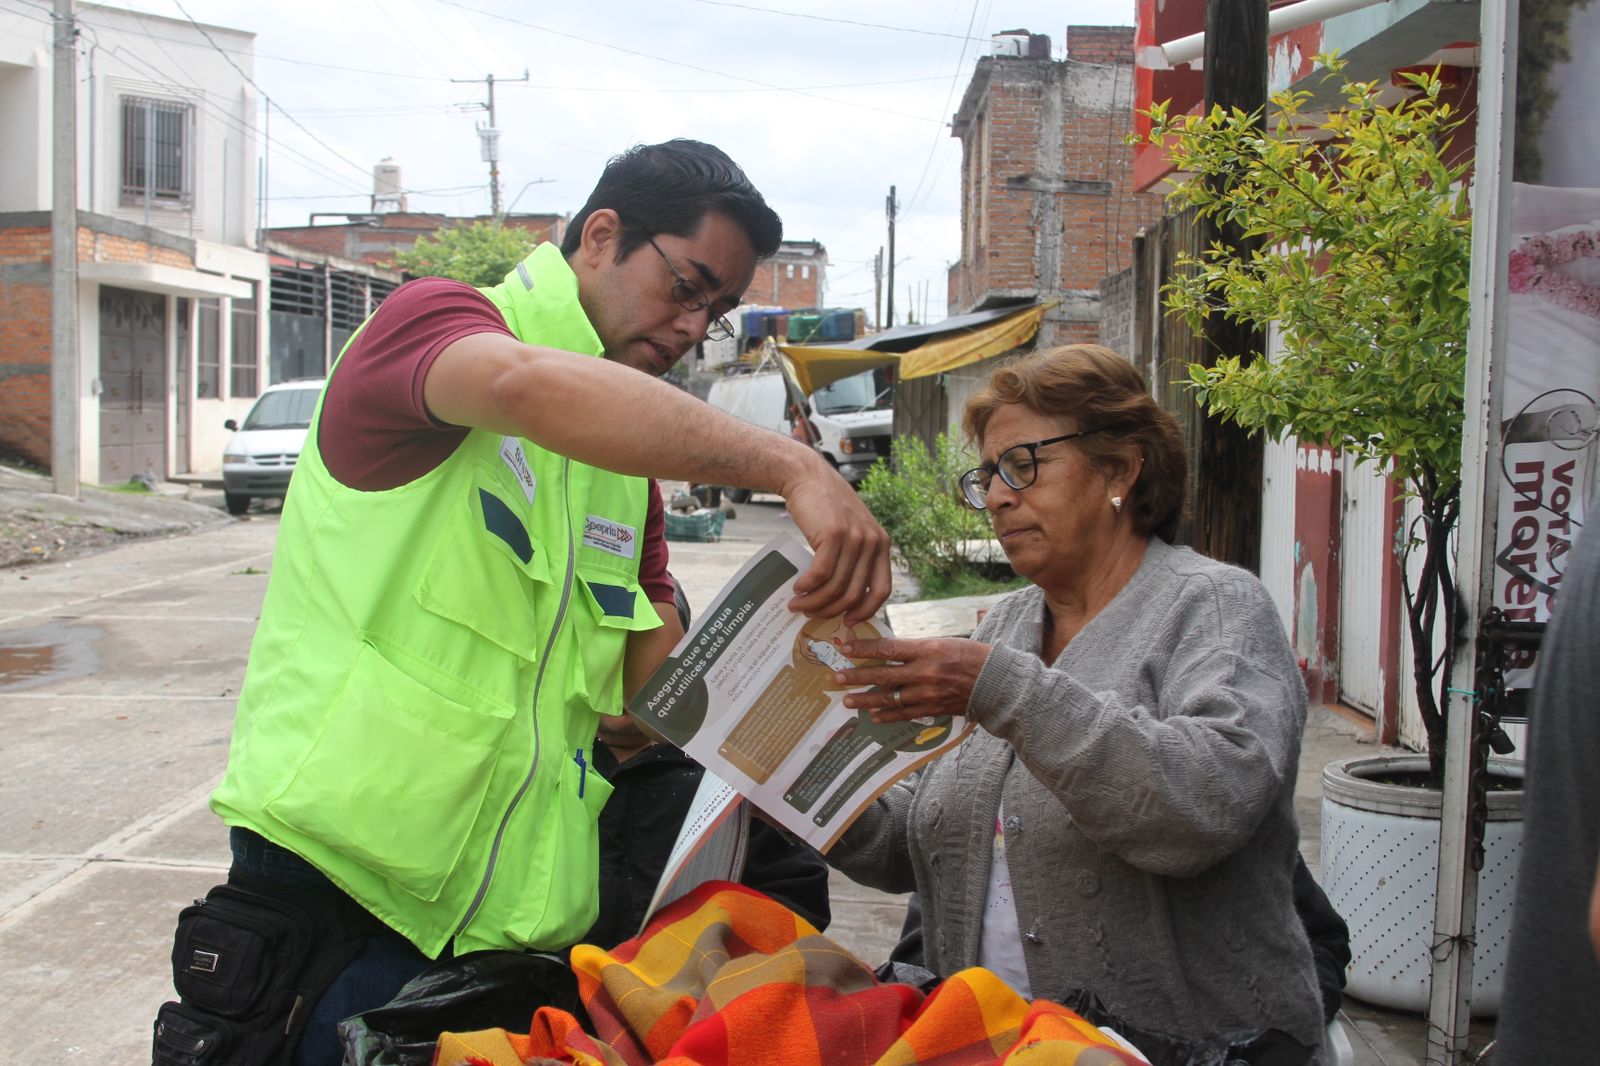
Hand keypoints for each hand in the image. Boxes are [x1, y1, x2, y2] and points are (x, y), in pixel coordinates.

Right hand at [779, 462, 891, 623]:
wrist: (808, 477)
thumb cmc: (826, 507)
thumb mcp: (851, 531)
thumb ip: (855, 558)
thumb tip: (843, 597)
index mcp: (882, 545)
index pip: (882, 590)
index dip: (866, 611)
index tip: (848, 621)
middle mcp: (873, 543)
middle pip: (854, 594)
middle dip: (830, 611)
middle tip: (810, 615)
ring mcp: (855, 538)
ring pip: (835, 587)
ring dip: (814, 602)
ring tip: (797, 605)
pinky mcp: (833, 535)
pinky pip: (820, 574)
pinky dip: (807, 587)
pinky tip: (797, 588)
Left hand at [832, 636, 991, 723]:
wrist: (996, 682)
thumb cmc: (971, 656)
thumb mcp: (941, 643)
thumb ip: (914, 649)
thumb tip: (886, 651)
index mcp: (927, 650)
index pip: (888, 647)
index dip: (864, 648)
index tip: (845, 647)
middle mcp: (924, 672)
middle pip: (883, 675)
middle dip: (857, 677)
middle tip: (837, 677)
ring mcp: (927, 693)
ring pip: (889, 698)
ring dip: (866, 700)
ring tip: (847, 701)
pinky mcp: (932, 709)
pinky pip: (904, 714)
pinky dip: (887, 715)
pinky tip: (873, 716)